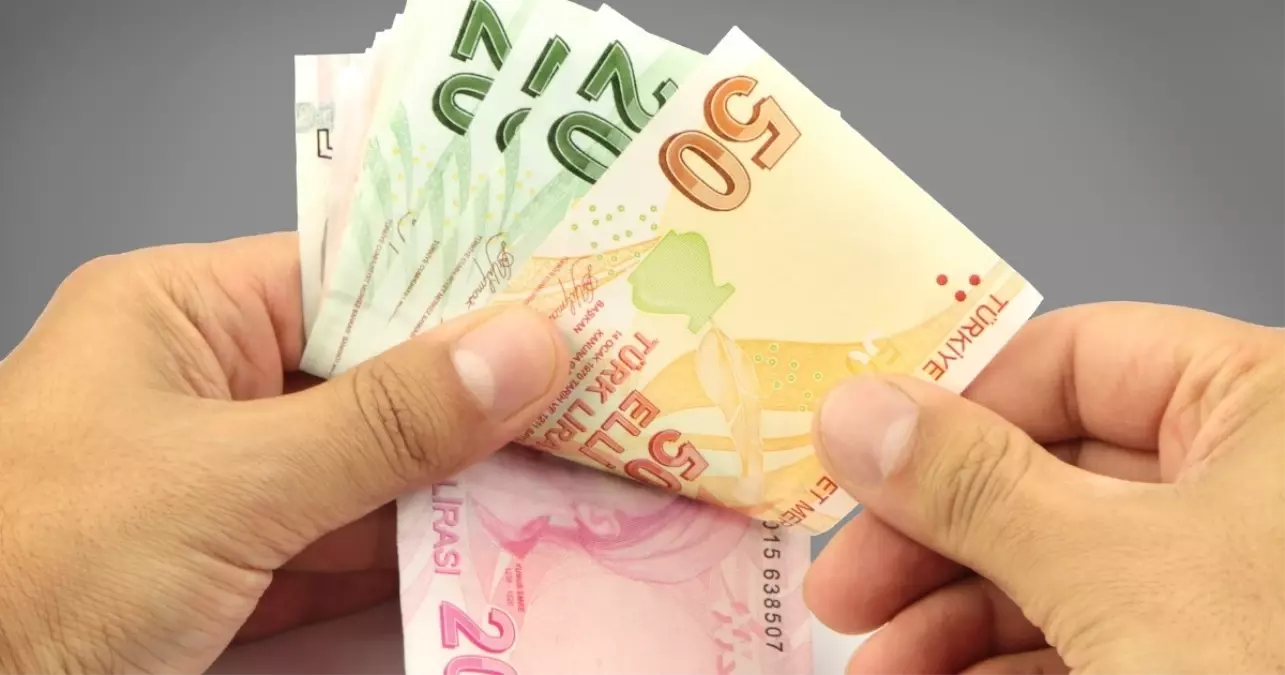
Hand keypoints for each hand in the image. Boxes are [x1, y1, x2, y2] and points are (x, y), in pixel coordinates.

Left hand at [0, 233, 567, 673]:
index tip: (563, 295)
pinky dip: (421, 551)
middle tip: (596, 387)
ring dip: (461, 477)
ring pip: (371, 465)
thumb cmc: (41, 569)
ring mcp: (226, 485)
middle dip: (475, 391)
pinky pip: (351, 543)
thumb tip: (525, 350)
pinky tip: (503, 539)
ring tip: (578, 462)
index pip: (347, 273)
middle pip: (371, 374)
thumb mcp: (231, 482)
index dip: (456, 284)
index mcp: (179, 317)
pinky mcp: (239, 569)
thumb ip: (388, 420)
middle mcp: (206, 387)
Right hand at [804, 302, 1284, 673]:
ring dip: (950, 618)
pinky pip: (1087, 637)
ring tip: (876, 668)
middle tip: (846, 591)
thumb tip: (854, 410)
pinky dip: (1002, 665)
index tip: (859, 468)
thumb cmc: (1269, 672)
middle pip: (1046, 472)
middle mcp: (1249, 479)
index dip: (952, 410)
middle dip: (933, 542)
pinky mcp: (1207, 653)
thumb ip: (973, 485)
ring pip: (1055, 566)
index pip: (1075, 357)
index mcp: (1261, 406)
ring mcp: (1229, 576)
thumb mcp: (1112, 577)